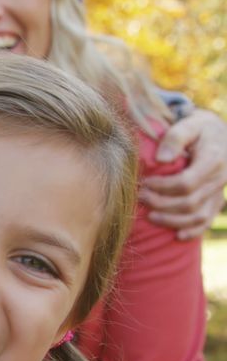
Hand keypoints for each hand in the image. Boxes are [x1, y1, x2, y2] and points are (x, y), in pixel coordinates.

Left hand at [140, 109, 226, 239]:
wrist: (218, 134)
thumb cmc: (198, 128)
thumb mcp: (188, 125)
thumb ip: (175, 138)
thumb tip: (160, 160)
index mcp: (213, 160)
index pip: (187, 183)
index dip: (163, 187)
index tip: (144, 183)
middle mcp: (220, 179)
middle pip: (190, 202)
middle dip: (162, 203)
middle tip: (140, 198)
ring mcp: (219, 192)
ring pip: (198, 216)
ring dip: (172, 220)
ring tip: (150, 216)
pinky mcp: (216, 200)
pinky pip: (207, 221)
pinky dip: (193, 231)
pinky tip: (177, 235)